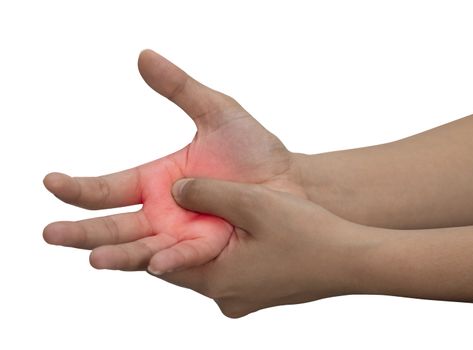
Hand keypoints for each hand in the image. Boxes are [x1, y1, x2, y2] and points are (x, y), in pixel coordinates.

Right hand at [43, 50, 304, 272]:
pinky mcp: (205, 252)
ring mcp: (180, 236)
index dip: (78, 188)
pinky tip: (154, 262)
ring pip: (140, 249)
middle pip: (112, 226)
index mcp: (154, 181)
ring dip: (116, 253)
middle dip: (81, 231)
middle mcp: (161, 212)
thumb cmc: (254, 150)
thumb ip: (180, 87)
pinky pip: (183, 259)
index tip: (52, 182)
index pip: (106, 189)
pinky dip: (169, 260)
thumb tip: (144, 56)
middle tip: (51, 233)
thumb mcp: (216, 112)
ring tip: (94, 257)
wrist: (290, 182)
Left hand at [154, 178, 382, 317]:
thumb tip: (177, 189)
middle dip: (168, 242)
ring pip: (206, 267)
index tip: (115, 238)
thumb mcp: (252, 203)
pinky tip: (228, 231)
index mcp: (218, 280)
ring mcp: (246, 298)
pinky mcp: (261, 293)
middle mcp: (227, 296)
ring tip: (189, 220)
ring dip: (197, 244)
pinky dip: (221, 251)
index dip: (140, 245)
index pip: (160, 263)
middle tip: (152, 221)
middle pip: (182, 266)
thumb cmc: (308, 234)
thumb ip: (207, 192)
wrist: (354, 260)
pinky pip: (228, 272)